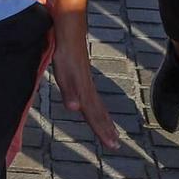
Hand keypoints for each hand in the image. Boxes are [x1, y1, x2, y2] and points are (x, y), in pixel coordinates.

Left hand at [50, 31, 121, 151]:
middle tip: (115, 145)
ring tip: (112, 132)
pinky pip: (93, 99)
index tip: (112, 145)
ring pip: (98, 107)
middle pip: (99, 113)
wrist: (70, 32)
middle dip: (106, 130)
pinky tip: (97, 110)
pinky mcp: (83, 77)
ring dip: (104, 121)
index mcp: (84, 92)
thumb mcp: (63, 73)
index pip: (94, 116)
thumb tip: (75, 109)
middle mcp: (87, 89)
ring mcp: (86, 83)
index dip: (102, 131)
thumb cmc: (65, 53)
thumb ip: (69, 91)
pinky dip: (98, 109)